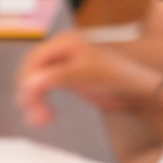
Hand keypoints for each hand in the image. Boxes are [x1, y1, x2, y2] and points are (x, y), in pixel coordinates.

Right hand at [17, 31, 162, 125]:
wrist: (135, 91)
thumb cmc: (117, 77)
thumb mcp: (86, 75)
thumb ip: (57, 77)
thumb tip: (30, 82)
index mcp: (65, 41)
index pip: (35, 59)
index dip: (28, 79)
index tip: (27, 100)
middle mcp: (61, 50)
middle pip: (32, 71)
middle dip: (31, 94)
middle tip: (35, 116)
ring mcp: (62, 64)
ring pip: (36, 82)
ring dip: (35, 101)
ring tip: (41, 120)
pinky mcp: (65, 78)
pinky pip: (44, 89)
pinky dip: (42, 102)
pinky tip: (45, 116)